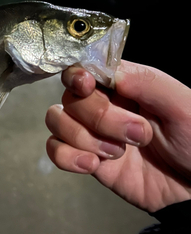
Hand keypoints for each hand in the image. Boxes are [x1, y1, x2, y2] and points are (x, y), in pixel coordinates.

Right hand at [46, 61, 190, 211]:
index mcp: (125, 86)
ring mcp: (93, 133)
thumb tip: (112, 73)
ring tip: (117, 154)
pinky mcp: (88, 159)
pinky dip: (68, 156)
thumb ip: (148, 83)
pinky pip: (56, 150)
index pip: (85, 68)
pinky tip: (93, 165)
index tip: (86, 86)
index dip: (78, 75)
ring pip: (57, 120)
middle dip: (100, 118)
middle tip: (136, 135)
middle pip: (71, 97)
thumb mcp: (184, 107)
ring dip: (82, 137)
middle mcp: (104, 105)